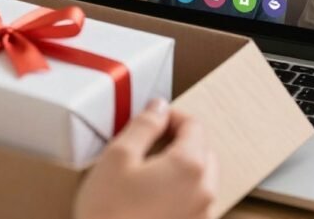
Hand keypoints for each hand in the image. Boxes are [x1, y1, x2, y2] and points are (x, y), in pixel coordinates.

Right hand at [74, 99, 217, 218]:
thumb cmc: (108, 212)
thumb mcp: (118, 156)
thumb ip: (144, 125)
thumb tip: (160, 106)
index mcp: (190, 165)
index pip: (194, 124)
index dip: (171, 116)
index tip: (150, 119)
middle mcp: (205, 190)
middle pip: (202, 151)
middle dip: (179, 142)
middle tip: (146, 145)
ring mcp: (202, 215)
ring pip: (201, 179)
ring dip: (180, 168)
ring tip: (146, 175)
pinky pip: (194, 203)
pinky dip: (179, 193)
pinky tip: (150, 200)